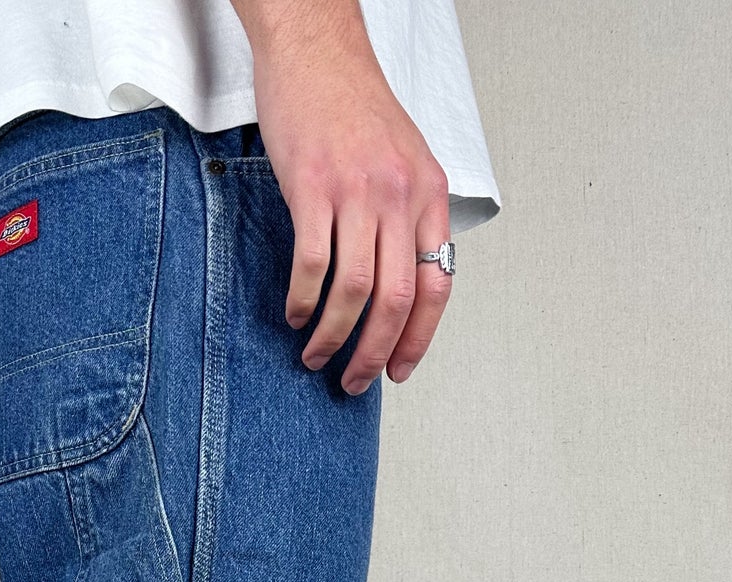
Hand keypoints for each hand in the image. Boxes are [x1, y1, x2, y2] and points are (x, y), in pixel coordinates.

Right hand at [231, 0, 452, 391]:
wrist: (317, 50)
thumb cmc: (354, 106)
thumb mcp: (403, 160)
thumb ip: (408, 216)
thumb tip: (399, 282)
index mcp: (429, 194)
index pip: (436, 286)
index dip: (418, 339)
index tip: (398, 370)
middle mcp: (400, 196)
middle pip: (395, 300)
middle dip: (375, 354)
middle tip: (354, 382)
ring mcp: (357, 192)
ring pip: (354, 292)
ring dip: (334, 337)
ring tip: (316, 356)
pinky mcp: (313, 187)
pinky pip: (312, 264)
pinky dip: (303, 301)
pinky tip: (294, 314)